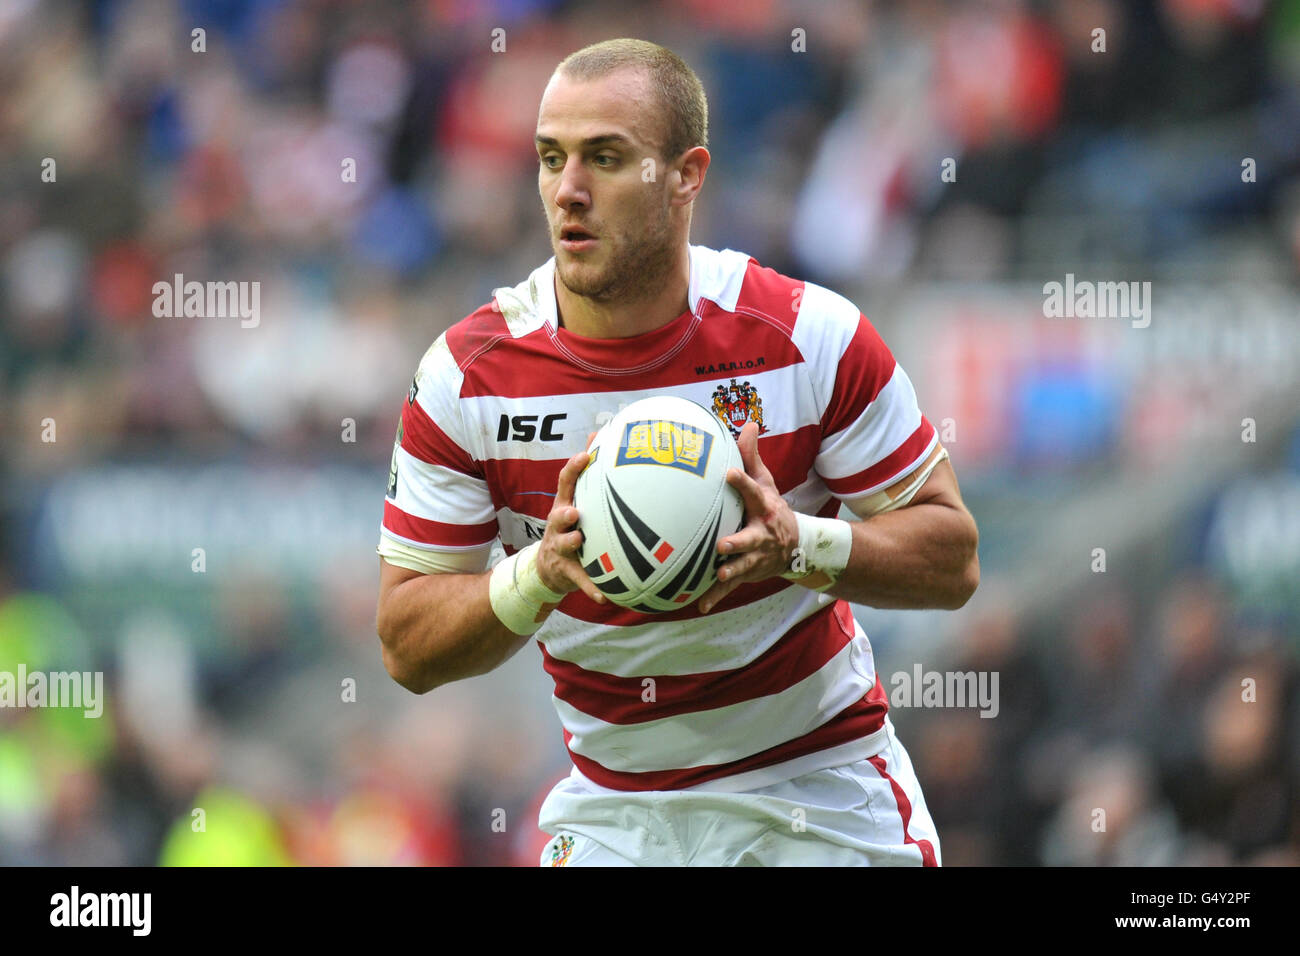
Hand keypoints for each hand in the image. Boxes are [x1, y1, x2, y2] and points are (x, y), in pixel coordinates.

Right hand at [535, 445, 604, 603]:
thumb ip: (585, 471)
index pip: (565, 484)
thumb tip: (598, 432)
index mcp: (564, 506)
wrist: (547, 569)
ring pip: (564, 545)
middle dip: (564, 513)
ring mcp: (560, 549)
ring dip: (571, 543)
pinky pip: (580, 581)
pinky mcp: (566, 572)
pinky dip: (590, 588)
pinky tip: (603, 595)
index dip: (573, 469)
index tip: (585, 456)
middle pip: (557, 516)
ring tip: (579, 541)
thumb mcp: (574, 499)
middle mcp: (558, 526)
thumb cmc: (569, 527)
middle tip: (574, 511)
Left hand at [697, 421, 798, 612]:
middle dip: (738, 541)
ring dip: (731, 570)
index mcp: (764, 508)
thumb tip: (748, 422)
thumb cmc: (772, 509)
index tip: (729, 473)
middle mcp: (762, 534)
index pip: (754, 492)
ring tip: (719, 573)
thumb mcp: (767, 483)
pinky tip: (700, 605)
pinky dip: (716, 596)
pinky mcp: (747, 572)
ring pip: (743, 565)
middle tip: (722, 543)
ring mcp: (755, 556)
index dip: (743, 482)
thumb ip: (752, 457)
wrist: (797, 548)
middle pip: (750, 537)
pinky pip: (730, 587)